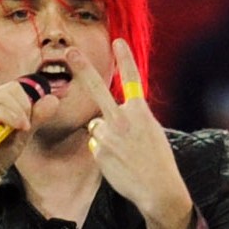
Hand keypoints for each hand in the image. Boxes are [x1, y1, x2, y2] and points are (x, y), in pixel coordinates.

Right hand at [0, 76, 46, 210]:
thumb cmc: (0, 152)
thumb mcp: (23, 133)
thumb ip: (37, 117)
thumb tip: (53, 100)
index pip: (10, 88)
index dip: (25, 100)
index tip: (30, 119)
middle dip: (18, 108)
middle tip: (26, 126)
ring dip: (5, 116)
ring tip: (18, 130)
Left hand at [71, 39, 193, 228]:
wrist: (158, 187)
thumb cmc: (157, 160)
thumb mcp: (150, 132)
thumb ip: (129, 120)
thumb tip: (102, 123)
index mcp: (140, 111)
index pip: (132, 79)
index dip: (125, 59)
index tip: (117, 41)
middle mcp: (122, 118)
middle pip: (98, 89)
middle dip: (83, 68)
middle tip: (70, 51)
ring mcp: (108, 134)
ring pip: (97, 127)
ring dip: (106, 136)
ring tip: (125, 153)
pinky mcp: (99, 151)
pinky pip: (96, 145)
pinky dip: (104, 152)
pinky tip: (119, 163)